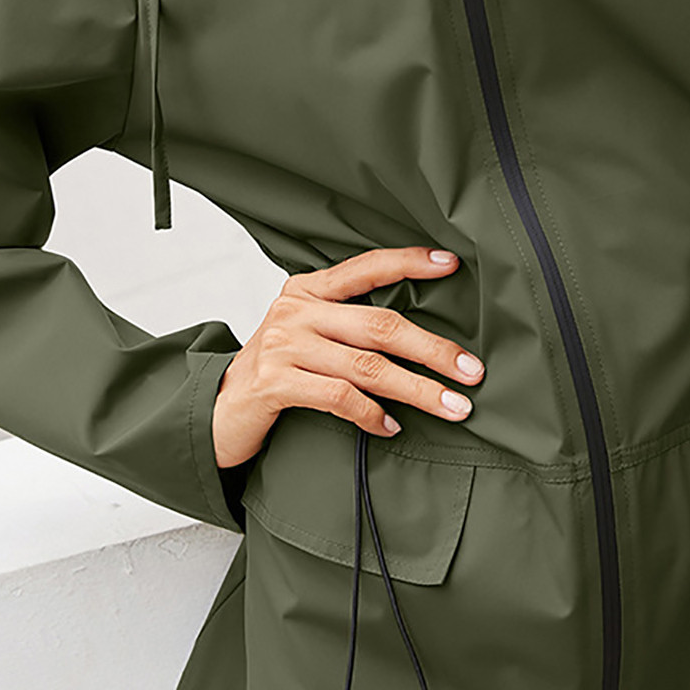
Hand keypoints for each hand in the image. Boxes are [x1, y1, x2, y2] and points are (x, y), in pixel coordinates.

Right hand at [211, 245, 483, 468]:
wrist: (217, 408)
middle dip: (433, 350)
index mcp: (308, 289)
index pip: (366, 267)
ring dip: (417, 390)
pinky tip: (391, 427)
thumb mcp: (308, 333)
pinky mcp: (274, 383)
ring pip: (367, 366)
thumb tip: (422, 336)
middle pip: (380, 325)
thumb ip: (350, 324)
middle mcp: (295, 311)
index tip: (451, 264)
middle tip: (472, 371)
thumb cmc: (278, 370)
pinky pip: (339, 398)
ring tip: (453, 406)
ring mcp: (283, 346)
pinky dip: (372, 415)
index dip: (409, 263)